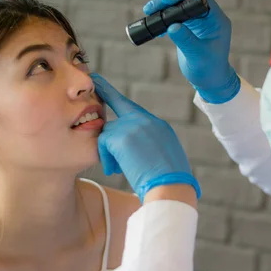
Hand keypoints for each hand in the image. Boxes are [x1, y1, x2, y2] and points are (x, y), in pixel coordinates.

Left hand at [92, 73, 200, 201]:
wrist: (172, 188)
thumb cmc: (169, 183)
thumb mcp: (164, 157)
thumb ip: (148, 144)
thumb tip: (133, 149)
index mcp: (158, 125)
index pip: (130, 107)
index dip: (112, 96)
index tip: (98, 82)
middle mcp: (146, 121)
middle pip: (116, 124)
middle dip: (110, 143)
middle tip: (115, 157)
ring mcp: (134, 126)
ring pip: (108, 135)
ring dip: (111, 155)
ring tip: (122, 170)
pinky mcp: (122, 137)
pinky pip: (102, 144)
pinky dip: (107, 159)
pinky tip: (117, 170)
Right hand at [143, 0, 240, 103]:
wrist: (209, 81)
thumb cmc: (209, 70)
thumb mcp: (198, 56)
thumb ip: (186, 40)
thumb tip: (172, 26)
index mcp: (217, 20)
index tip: (167, 0)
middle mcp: (208, 17)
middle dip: (170, 0)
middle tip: (153, 6)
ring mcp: (198, 22)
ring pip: (179, 6)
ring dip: (164, 8)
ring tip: (148, 12)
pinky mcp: (188, 27)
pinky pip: (174, 17)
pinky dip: (163, 19)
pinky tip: (154, 26)